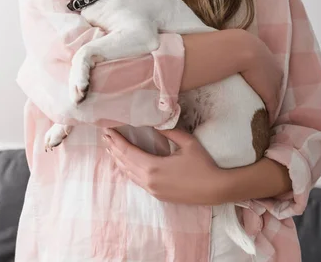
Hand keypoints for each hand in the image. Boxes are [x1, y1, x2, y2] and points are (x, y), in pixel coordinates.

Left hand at [102, 127, 225, 204]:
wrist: (215, 189)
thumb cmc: (203, 164)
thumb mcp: (187, 142)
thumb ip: (168, 132)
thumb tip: (155, 125)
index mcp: (153, 167)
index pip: (128, 151)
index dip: (116, 140)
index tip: (107, 129)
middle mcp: (148, 181)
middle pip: (124, 163)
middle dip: (113, 148)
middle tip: (105, 136)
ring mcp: (152, 190)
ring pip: (129, 173)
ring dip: (119, 160)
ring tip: (111, 148)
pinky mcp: (158, 195)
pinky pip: (136, 180)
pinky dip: (128, 169)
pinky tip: (126, 164)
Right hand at [241, 43, 283, 125]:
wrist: (241, 49)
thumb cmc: (236, 46)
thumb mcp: (242, 48)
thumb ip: (239, 53)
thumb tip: (228, 53)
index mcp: (269, 60)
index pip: (271, 76)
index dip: (266, 84)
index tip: (258, 90)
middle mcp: (276, 72)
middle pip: (276, 88)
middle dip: (271, 96)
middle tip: (262, 105)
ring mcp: (274, 83)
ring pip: (275, 99)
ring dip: (270, 107)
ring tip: (263, 116)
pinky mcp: (270, 94)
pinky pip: (272, 108)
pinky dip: (269, 116)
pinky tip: (265, 123)